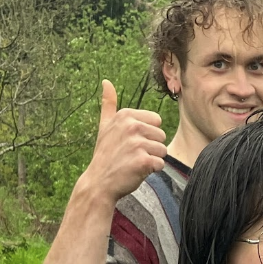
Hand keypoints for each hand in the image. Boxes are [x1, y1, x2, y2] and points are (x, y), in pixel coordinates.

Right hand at [84, 80, 166, 202]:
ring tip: (134, 162)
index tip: (131, 142)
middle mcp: (131, 126)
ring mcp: (137, 143)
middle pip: (161, 135)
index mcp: (126, 115)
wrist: (99, 182)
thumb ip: (108, 104)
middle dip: (151, 147)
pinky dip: (151, 170)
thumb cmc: (105, 154)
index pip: (156, 121)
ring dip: (152, 159)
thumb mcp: (104, 126)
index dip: (147, 134)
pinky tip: (137, 171)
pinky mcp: (143, 160)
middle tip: (132, 155)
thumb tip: (106, 81)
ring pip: (163, 150)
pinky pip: (160, 164)